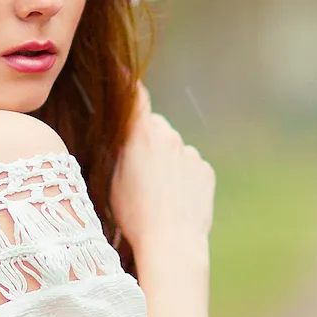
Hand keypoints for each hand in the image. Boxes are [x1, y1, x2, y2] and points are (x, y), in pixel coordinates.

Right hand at [111, 83, 213, 280]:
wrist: (172, 241)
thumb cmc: (134, 214)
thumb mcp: (112, 178)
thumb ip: (116, 148)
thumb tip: (117, 130)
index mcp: (142, 134)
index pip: (135, 97)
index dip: (128, 85)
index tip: (124, 75)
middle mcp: (169, 135)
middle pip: (155, 128)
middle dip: (148, 141)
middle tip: (138, 172)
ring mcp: (190, 153)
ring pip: (174, 150)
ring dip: (166, 162)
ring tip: (158, 194)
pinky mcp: (205, 170)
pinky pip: (191, 167)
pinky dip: (183, 178)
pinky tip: (175, 200)